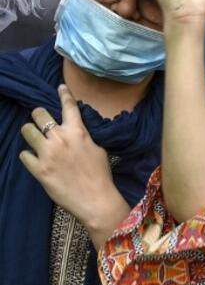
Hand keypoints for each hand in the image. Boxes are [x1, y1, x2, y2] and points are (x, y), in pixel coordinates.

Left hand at [20, 85, 128, 245]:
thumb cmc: (100, 174)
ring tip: (33, 138)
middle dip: (37, 115)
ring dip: (29, 133)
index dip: (64, 94)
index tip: (60, 87)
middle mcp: (60, 139)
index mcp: (77, 132)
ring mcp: (47, 153)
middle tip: (39, 119)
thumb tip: (74, 132)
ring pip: (27, 131)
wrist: (95, 198)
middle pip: (39, 115)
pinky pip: (24, 155)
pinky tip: (34, 159)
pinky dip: (28, 155)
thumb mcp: (97, 149)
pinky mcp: (38, 169)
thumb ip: (82, 137)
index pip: (69, 106)